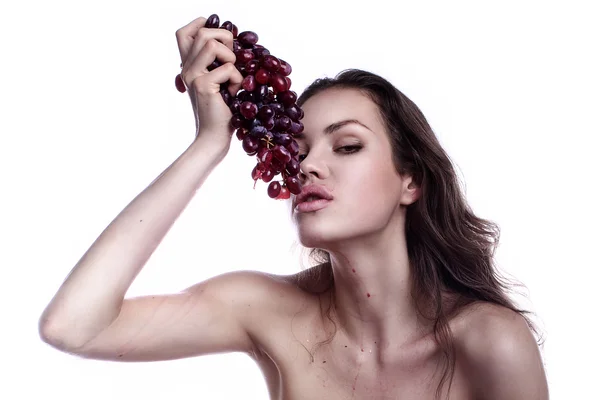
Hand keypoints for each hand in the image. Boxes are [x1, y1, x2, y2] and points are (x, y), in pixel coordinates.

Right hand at [175, 16, 243, 148]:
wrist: (214, 138)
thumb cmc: (222, 112)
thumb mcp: (218, 83)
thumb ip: (217, 64)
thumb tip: (231, 43)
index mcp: (188, 66)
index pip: (183, 33)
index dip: (201, 25)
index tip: (220, 36)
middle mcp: (187, 69)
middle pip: (202, 33)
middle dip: (225, 38)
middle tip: (234, 59)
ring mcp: (192, 76)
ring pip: (211, 44)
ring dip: (231, 58)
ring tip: (233, 78)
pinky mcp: (202, 86)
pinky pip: (229, 69)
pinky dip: (239, 81)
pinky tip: (234, 96)